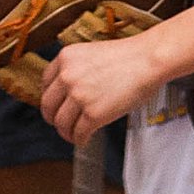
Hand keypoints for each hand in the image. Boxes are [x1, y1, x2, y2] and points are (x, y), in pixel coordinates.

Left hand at [39, 32, 169, 145]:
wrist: (148, 60)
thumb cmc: (129, 57)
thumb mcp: (91, 53)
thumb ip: (77, 69)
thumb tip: (71, 91)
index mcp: (65, 58)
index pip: (45, 84)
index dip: (51, 98)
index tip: (55, 105)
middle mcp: (67, 76)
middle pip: (48, 105)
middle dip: (53, 118)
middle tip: (60, 123)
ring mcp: (79, 96)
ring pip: (61, 123)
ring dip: (66, 132)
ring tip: (73, 135)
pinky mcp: (93, 114)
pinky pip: (78, 133)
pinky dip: (79, 140)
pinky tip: (84, 140)